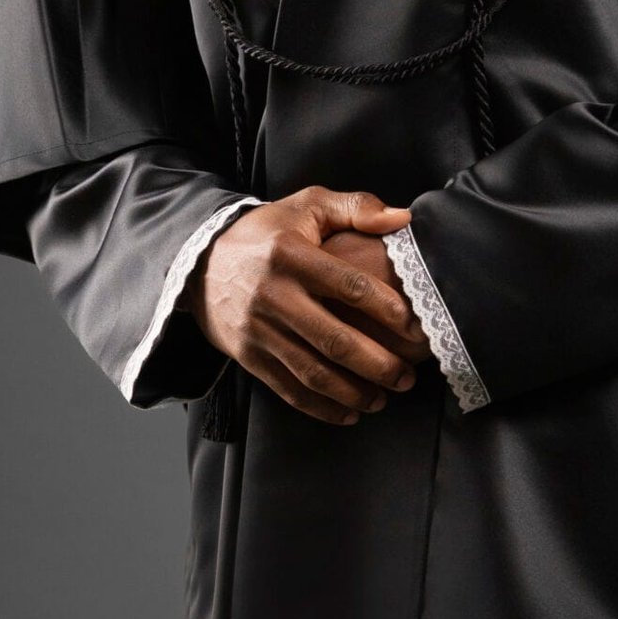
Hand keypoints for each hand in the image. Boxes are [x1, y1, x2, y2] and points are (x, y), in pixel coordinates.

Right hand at [195, 187, 423, 425]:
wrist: (201, 260)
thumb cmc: (268, 230)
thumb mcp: (308, 204)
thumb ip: (357, 207)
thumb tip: (403, 218)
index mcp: (291, 254)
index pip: (349, 286)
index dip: (387, 309)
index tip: (416, 326)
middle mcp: (273, 294)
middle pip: (334, 339)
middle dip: (377, 364)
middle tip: (408, 377)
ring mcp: (258, 329)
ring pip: (313, 371)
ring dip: (354, 392)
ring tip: (385, 399)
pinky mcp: (247, 355)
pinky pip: (288, 389)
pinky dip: (321, 407)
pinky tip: (350, 414)